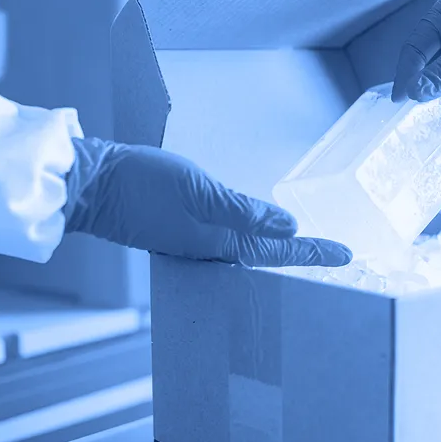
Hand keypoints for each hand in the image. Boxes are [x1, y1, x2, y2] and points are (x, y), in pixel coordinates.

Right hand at [64, 138, 351, 266]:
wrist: (92, 184)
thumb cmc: (141, 184)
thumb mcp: (196, 190)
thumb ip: (242, 209)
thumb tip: (289, 225)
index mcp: (220, 242)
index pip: (280, 252)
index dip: (315, 252)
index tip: (348, 255)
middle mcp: (212, 248)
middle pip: (270, 258)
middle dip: (303, 257)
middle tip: (335, 254)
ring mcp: (197, 241)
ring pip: (251, 251)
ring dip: (280, 249)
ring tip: (307, 246)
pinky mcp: (183, 231)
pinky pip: (230, 240)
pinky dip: (253, 239)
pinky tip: (258, 235)